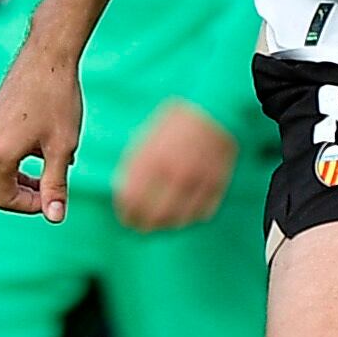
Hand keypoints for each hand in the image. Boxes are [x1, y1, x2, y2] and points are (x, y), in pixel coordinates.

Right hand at [0, 39, 83, 221]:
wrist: (48, 56)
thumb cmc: (58, 100)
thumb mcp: (62, 148)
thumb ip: (55, 186)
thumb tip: (55, 218)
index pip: (4, 199)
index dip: (31, 206)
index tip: (55, 199)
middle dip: (26, 193)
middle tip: (55, 187)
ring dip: (23, 177)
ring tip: (54, 166)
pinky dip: (17, 160)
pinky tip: (44, 148)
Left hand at [111, 101, 239, 232]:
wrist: (211, 109)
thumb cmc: (174, 120)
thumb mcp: (145, 137)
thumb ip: (133, 164)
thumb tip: (121, 188)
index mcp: (151, 160)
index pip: (131, 200)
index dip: (126, 213)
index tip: (125, 216)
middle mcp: (172, 174)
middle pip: (153, 216)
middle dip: (144, 225)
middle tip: (141, 227)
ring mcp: (196, 181)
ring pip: (177, 219)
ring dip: (166, 225)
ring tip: (161, 224)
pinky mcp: (215, 184)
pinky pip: (201, 213)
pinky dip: (191, 217)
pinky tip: (185, 214)